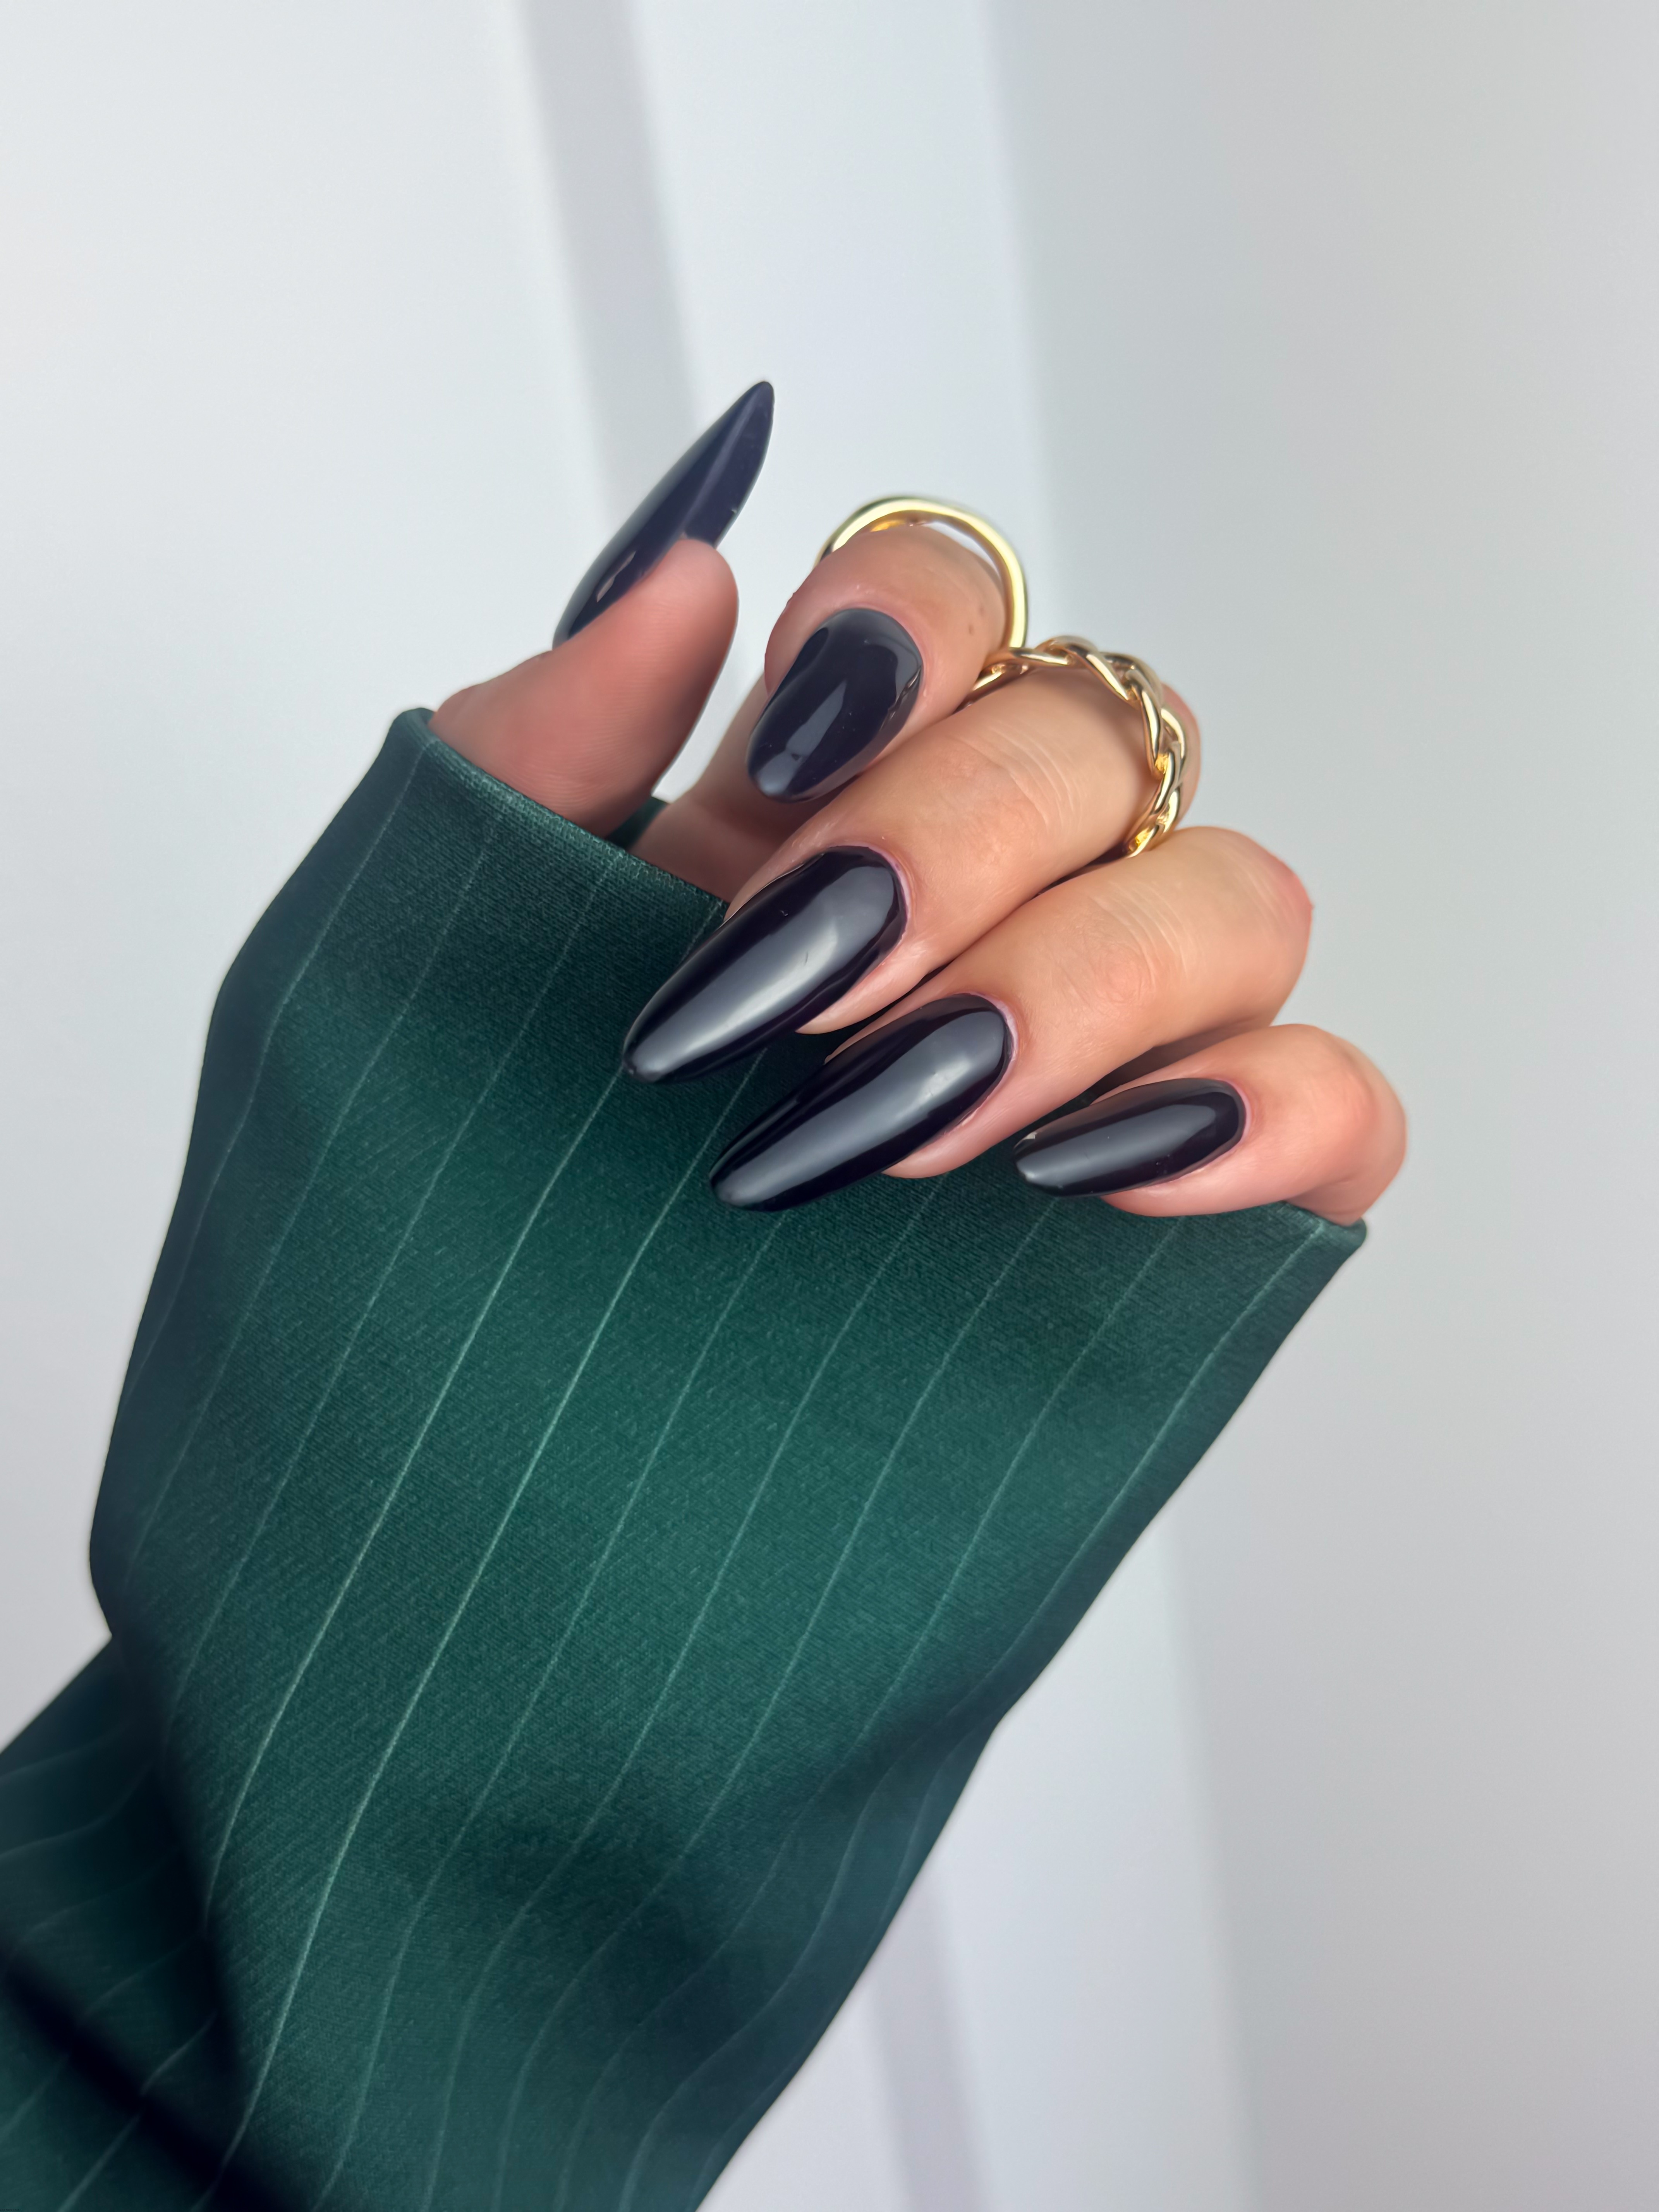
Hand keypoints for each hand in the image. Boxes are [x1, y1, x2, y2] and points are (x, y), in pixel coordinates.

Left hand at [433, 397, 1403, 1223]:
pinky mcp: (1190, 1210)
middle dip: (960, 844)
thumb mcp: (419, 958)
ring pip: (1235, 903)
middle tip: (809, 991)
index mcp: (809, 810)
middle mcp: (977, 898)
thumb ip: (539, 746)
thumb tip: (687, 565)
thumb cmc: (445, 1216)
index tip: (797, 748)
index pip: (946, 602)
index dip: (908, 630)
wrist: (498, 1505)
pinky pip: (1337, 1104)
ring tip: (916, 1123)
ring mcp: (1098, 1050)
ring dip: (1083, 987)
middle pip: (1094, 745)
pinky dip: (1261, 1114)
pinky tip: (1099, 1181)